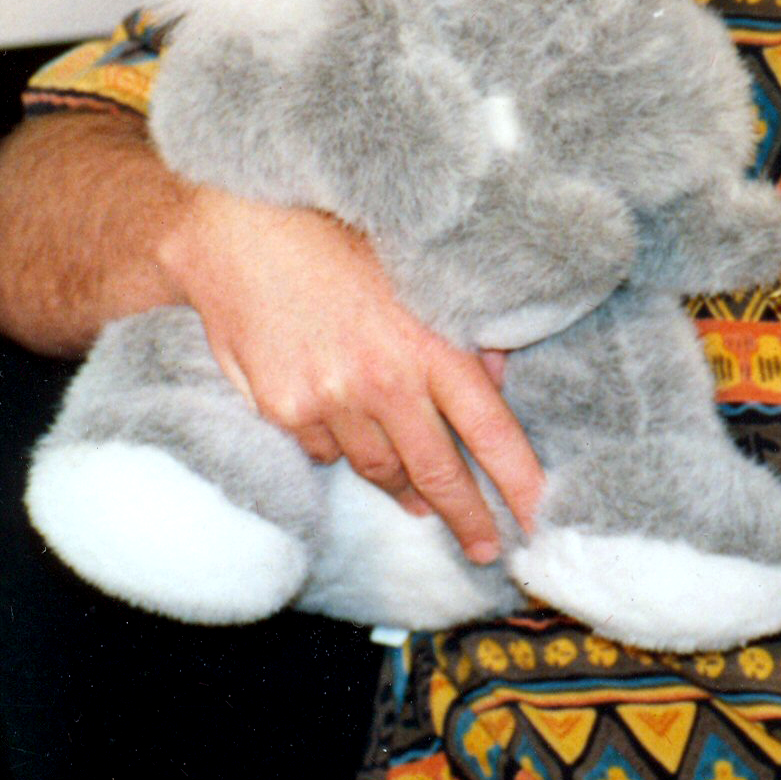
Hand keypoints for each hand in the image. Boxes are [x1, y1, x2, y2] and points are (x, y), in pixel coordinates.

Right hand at [163, 185, 542, 561]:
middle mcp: (383, 381)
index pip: (490, 427)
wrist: (241, 230)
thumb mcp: (418, 273)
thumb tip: (496, 379)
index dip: (518, 480)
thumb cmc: (340, 241)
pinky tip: (347, 436)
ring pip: (378, 467)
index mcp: (429, 344)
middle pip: (438, 468)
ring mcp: (329, 401)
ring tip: (421, 503)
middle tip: (486, 549)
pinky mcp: (283, 410)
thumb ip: (461, 332)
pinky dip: (341, 449)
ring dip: (404, 489)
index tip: (539, 517)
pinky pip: (324, 451)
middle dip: (466, 515)